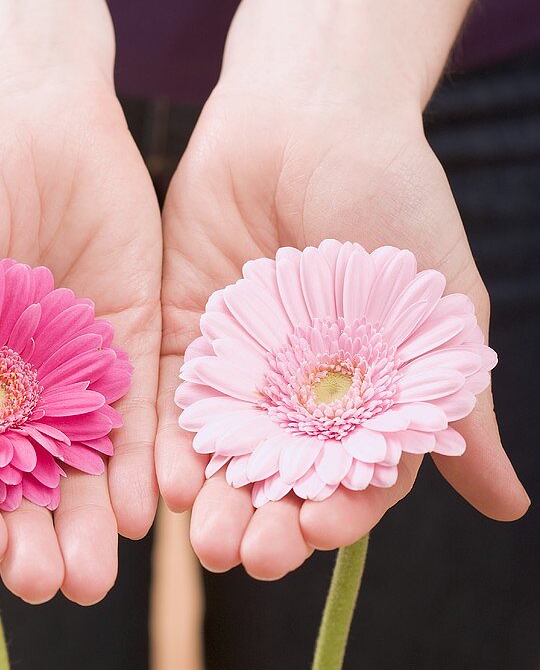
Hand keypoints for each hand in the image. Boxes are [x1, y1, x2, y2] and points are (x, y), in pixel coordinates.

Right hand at [0, 67, 160, 604]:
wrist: (14, 109)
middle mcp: (16, 392)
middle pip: (30, 486)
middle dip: (38, 538)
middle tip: (51, 585)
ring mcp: (77, 367)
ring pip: (87, 462)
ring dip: (91, 520)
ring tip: (98, 572)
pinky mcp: (133, 336)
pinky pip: (142, 409)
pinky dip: (141, 459)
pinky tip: (142, 506)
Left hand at [157, 78, 528, 579]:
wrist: (311, 114)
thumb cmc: (393, 199)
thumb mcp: (437, 309)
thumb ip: (456, 407)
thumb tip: (509, 507)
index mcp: (367, 393)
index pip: (354, 476)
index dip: (340, 512)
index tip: (321, 534)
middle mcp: (303, 393)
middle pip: (283, 477)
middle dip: (268, 520)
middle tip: (249, 556)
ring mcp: (243, 366)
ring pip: (225, 451)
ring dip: (214, 496)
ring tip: (204, 539)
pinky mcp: (187, 332)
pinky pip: (172, 398)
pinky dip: (168, 441)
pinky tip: (164, 480)